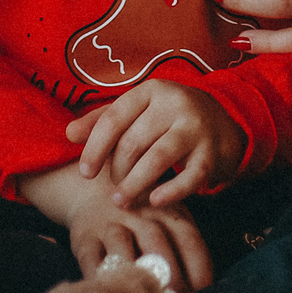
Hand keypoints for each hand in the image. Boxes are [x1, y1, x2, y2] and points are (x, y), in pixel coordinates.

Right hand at [19, 161, 216, 291]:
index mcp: (167, 212)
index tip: (201, 290)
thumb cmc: (141, 219)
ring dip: (135, 280)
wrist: (93, 193)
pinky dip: (102, 281)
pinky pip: (92, 262)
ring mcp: (110, 225)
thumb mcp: (167, 221)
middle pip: (157, 243)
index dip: (196, 265)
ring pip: (123, 252)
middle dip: (169, 276)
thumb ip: (182, 251)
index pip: (188, 237)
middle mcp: (140, 214)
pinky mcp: (84, 238)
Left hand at [66, 82, 246, 206]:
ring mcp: (196, 128)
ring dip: (135, 185)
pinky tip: (154, 202)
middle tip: (110, 189)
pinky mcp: (212, 153)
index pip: (114, 118)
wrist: (222, 121)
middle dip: (117, 170)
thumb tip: (69, 133)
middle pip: (134, 142)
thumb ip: (102, 120)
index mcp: (151, 91)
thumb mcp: (137, 112)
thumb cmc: (167, 119)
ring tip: (121, 202)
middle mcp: (175, 104)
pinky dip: (170, 192)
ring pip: (158, 159)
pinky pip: (189, 177)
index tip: (85, 172)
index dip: (95, 147)